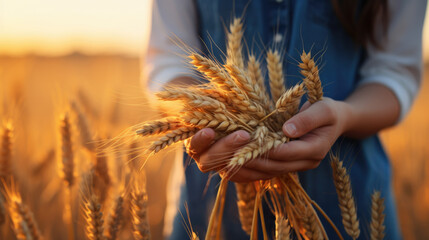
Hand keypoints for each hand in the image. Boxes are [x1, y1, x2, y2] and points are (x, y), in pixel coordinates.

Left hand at [186, 98, 349, 181]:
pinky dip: (248, 169)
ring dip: (246, 168)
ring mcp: (295, 166)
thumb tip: (287, 130)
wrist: (335, 121)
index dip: (264, 149)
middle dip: (250, 160)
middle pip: (274, 166)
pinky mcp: (286, 165)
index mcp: (315, 150)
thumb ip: (307, 119)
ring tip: (224, 161)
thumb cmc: (329, 111)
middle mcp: (305, 163)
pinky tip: (230, 166)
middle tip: (227, 153)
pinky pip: (265, 172)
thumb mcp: (324, 109)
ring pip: (267, 173)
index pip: (286, 153)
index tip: (244, 142)